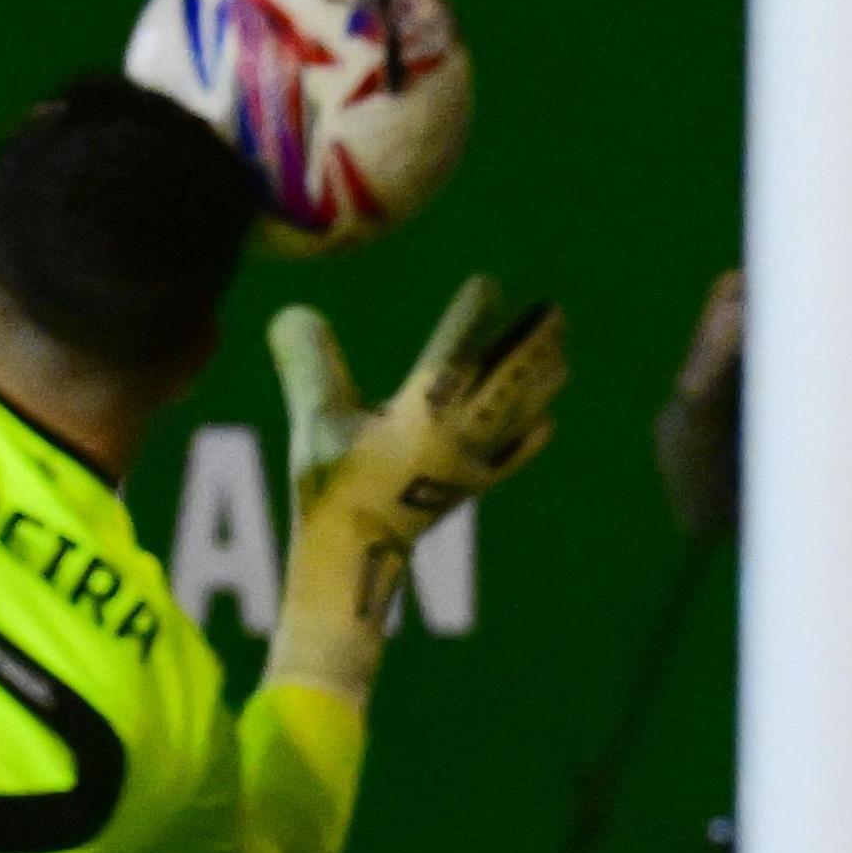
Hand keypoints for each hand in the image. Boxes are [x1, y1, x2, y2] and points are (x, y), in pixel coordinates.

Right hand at [265, 277, 568, 698]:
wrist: (353, 567)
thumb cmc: (330, 494)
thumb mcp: (314, 425)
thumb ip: (308, 365)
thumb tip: (292, 310)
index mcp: (425, 413)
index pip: (458, 351)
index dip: (473, 315)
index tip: (486, 285)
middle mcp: (459, 435)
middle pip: (509, 379)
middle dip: (533, 343)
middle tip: (555, 311)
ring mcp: (471, 466)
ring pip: (519, 414)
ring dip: (541, 380)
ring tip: (559, 351)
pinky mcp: (468, 492)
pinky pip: (513, 458)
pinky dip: (530, 435)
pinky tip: (542, 423)